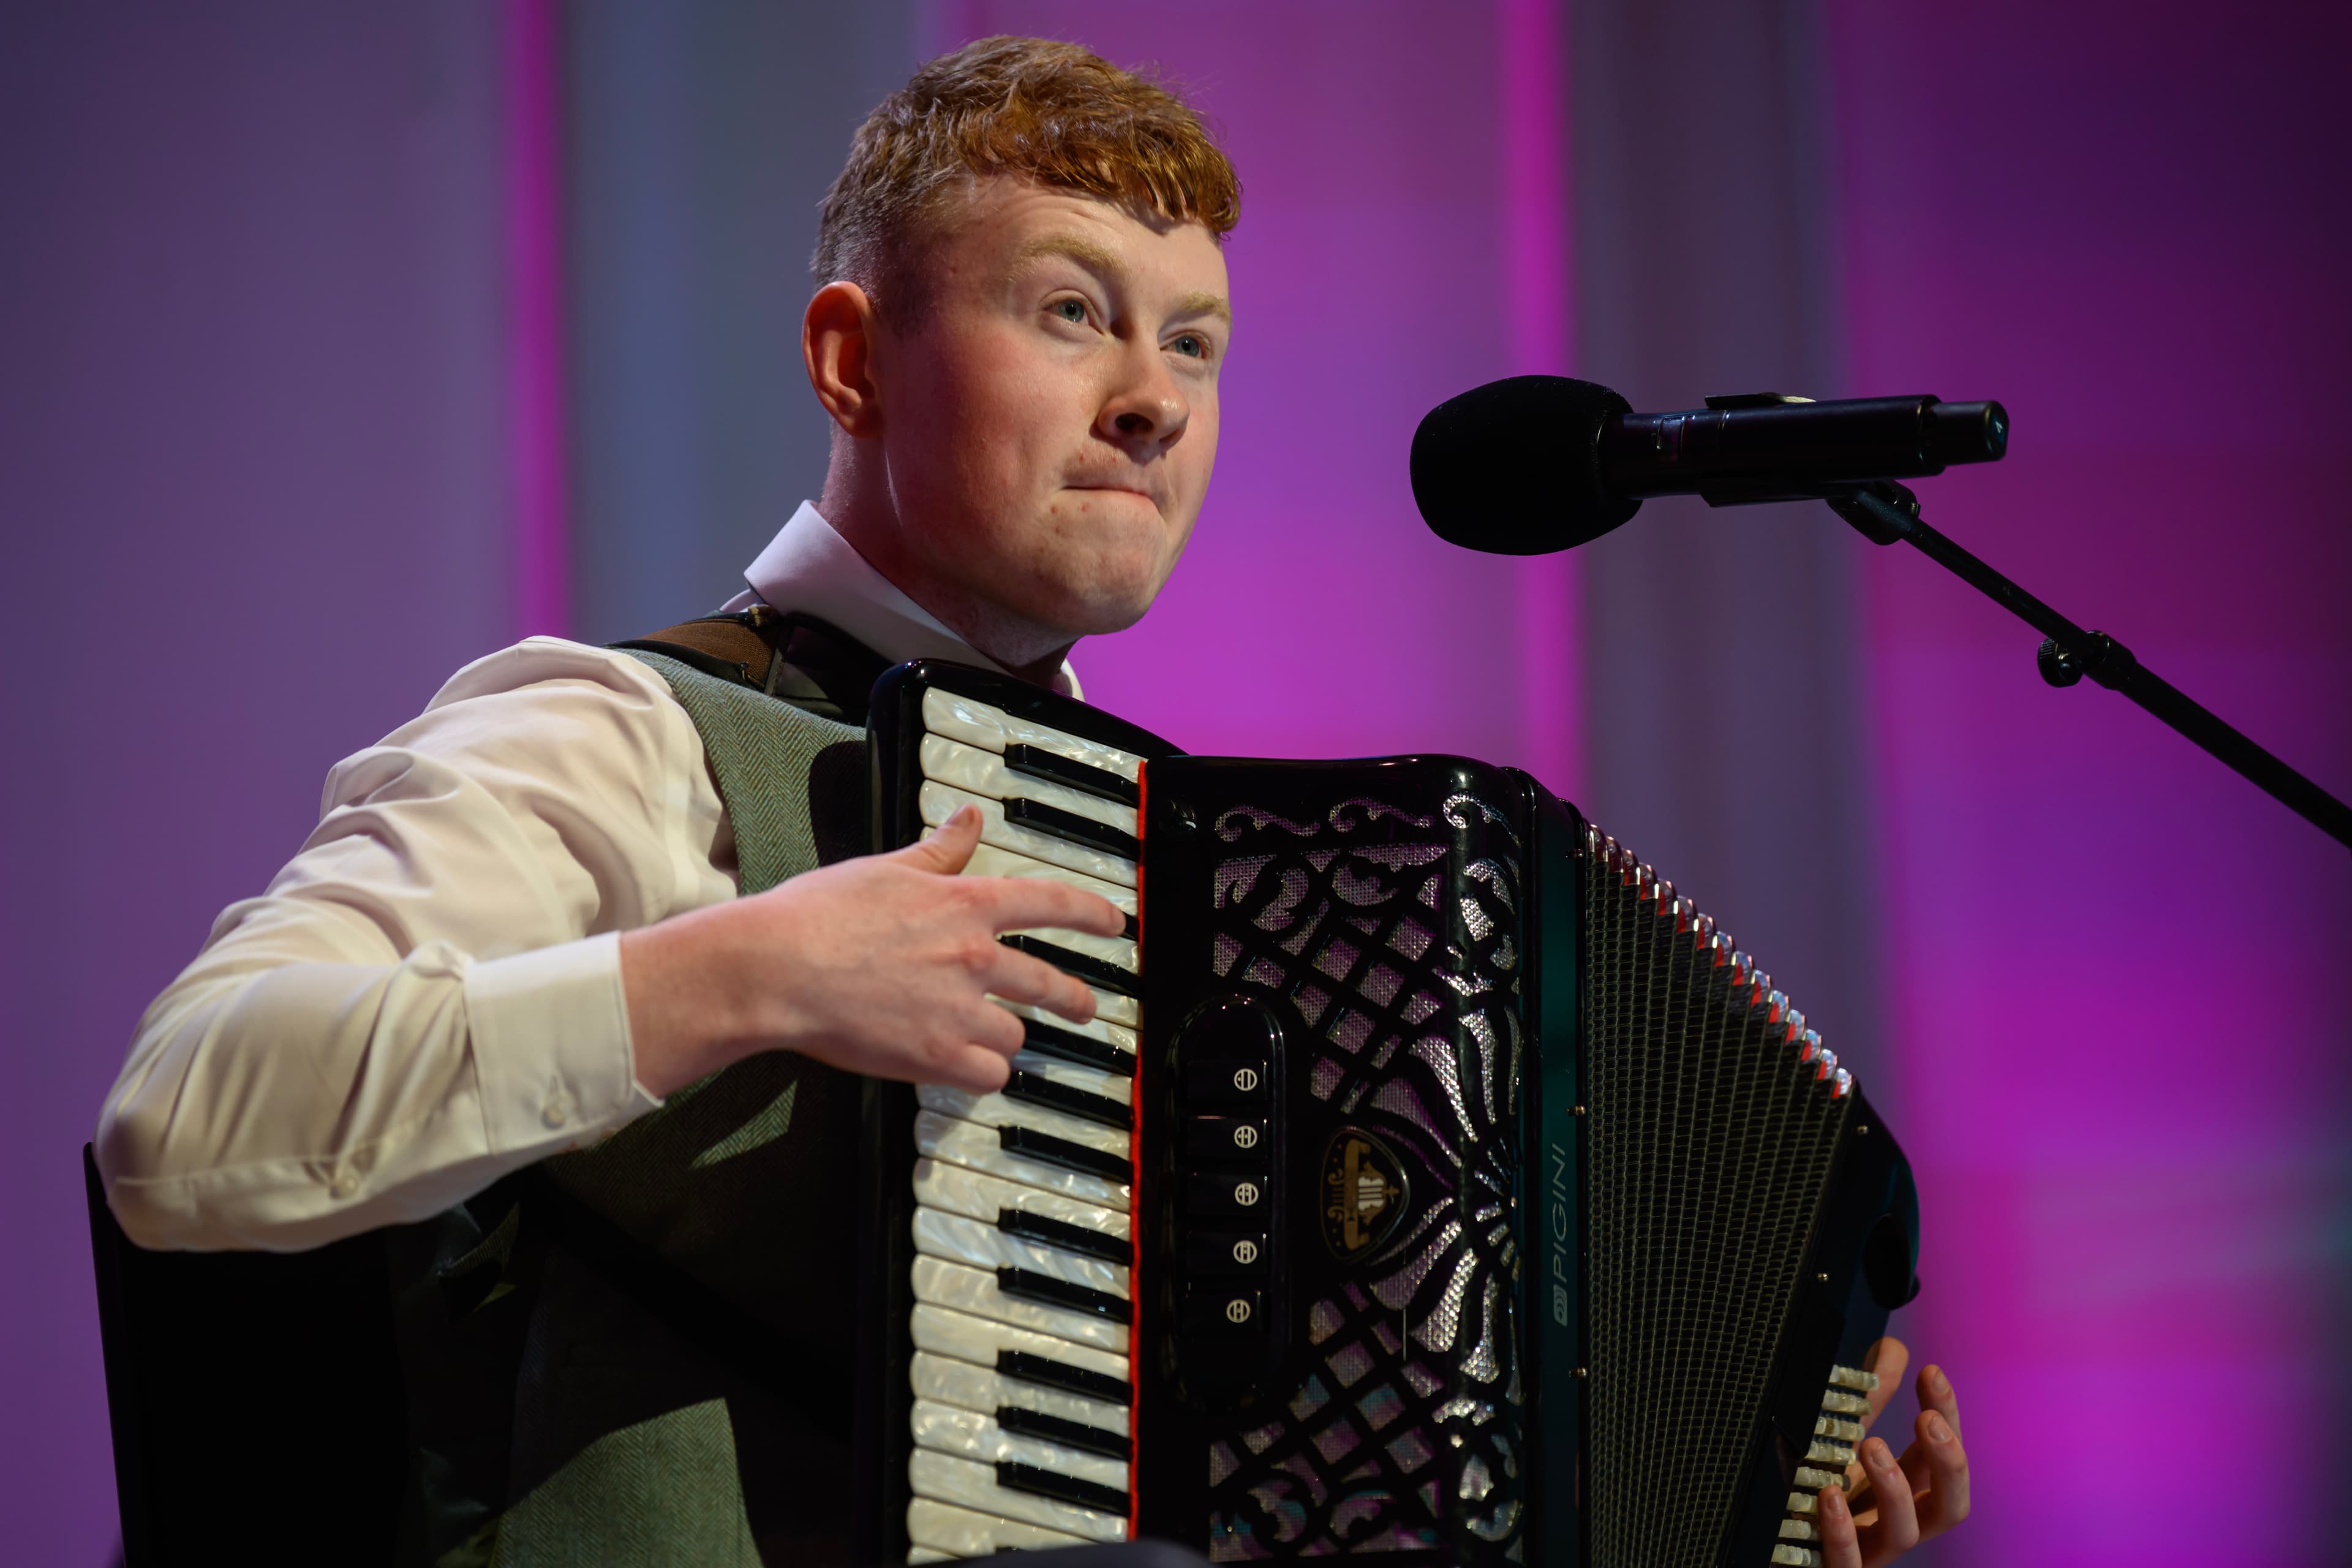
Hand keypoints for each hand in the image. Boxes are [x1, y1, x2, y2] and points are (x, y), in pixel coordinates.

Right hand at [619, 804, 1124, 1095]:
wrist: (775, 968)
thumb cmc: (817, 915)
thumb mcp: (883, 869)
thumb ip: (938, 851)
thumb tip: (969, 819)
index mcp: (965, 904)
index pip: (1051, 902)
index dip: (1092, 914)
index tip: (1116, 924)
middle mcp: (975, 957)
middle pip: (1050, 984)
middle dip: (1076, 999)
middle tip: (1084, 1008)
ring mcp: (959, 1011)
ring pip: (1016, 1035)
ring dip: (1006, 1037)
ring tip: (983, 1038)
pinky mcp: (937, 1058)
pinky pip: (990, 1076)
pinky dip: (981, 1074)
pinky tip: (963, 1066)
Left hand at [1816, 1338, 1970, 1565]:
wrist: (1771, 1543)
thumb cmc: (1813, 1489)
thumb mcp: (1842, 1438)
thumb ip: (1870, 1397)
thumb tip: (1895, 1347)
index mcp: (1902, 1489)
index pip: (1942, 1456)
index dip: (1947, 1417)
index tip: (1930, 1372)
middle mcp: (1893, 1523)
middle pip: (1948, 1505)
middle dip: (1948, 1463)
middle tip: (1927, 1420)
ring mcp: (1867, 1551)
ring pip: (1903, 1533)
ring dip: (1894, 1488)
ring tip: (1871, 1445)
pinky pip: (1847, 1564)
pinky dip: (1842, 1532)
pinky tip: (1831, 1496)